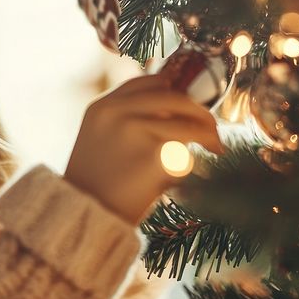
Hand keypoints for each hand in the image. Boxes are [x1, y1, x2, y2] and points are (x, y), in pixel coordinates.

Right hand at [63, 74, 223, 226]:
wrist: (83, 217)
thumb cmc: (94, 185)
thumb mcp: (98, 141)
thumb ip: (127, 120)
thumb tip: (172, 112)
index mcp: (103, 107)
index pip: (150, 82)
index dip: (176, 90)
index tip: (189, 104)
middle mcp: (118, 112)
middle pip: (175, 98)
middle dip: (201, 113)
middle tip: (213, 129)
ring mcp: (136, 129)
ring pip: (186, 125)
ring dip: (207, 136)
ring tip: (215, 148)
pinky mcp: (154, 155)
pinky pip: (185, 155)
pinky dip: (188, 167)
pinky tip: (176, 180)